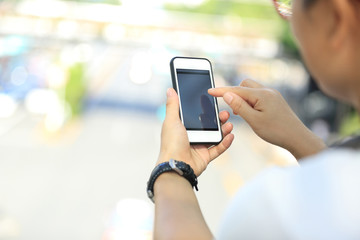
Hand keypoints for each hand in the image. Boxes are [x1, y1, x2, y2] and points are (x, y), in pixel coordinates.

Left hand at [157, 88, 233, 175]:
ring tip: (229, 124)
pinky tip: (231, 135)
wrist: (175, 166)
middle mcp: (191, 136)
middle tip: (224, 113)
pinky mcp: (205, 157)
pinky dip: (225, 143)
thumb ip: (173, 105)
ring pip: (215, 136)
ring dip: (224, 129)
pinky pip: (218, 149)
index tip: (214, 102)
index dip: (205, 109)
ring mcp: (199, 147)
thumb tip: (170, 89)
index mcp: (182, 127)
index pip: (196, 115)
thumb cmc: (171, 143)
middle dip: (218, 119)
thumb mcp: (171, 120)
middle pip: (208, 125)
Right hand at [208, 79, 325, 159]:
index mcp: (262, 95)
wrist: (297, 137)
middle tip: (232, 110)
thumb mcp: (254, 121)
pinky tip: (251, 113)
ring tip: (242, 114)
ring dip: (243, 98)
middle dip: (235, 94)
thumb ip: (239, 107)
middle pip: (244, 85)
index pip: (237, 90)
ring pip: (251, 90)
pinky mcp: (275, 100)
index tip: (210, 91)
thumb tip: (227, 95)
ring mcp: (272, 95)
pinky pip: (258, 95)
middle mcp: (268, 91)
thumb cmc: (276, 131)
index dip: (222, 91)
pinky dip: (250, 101)